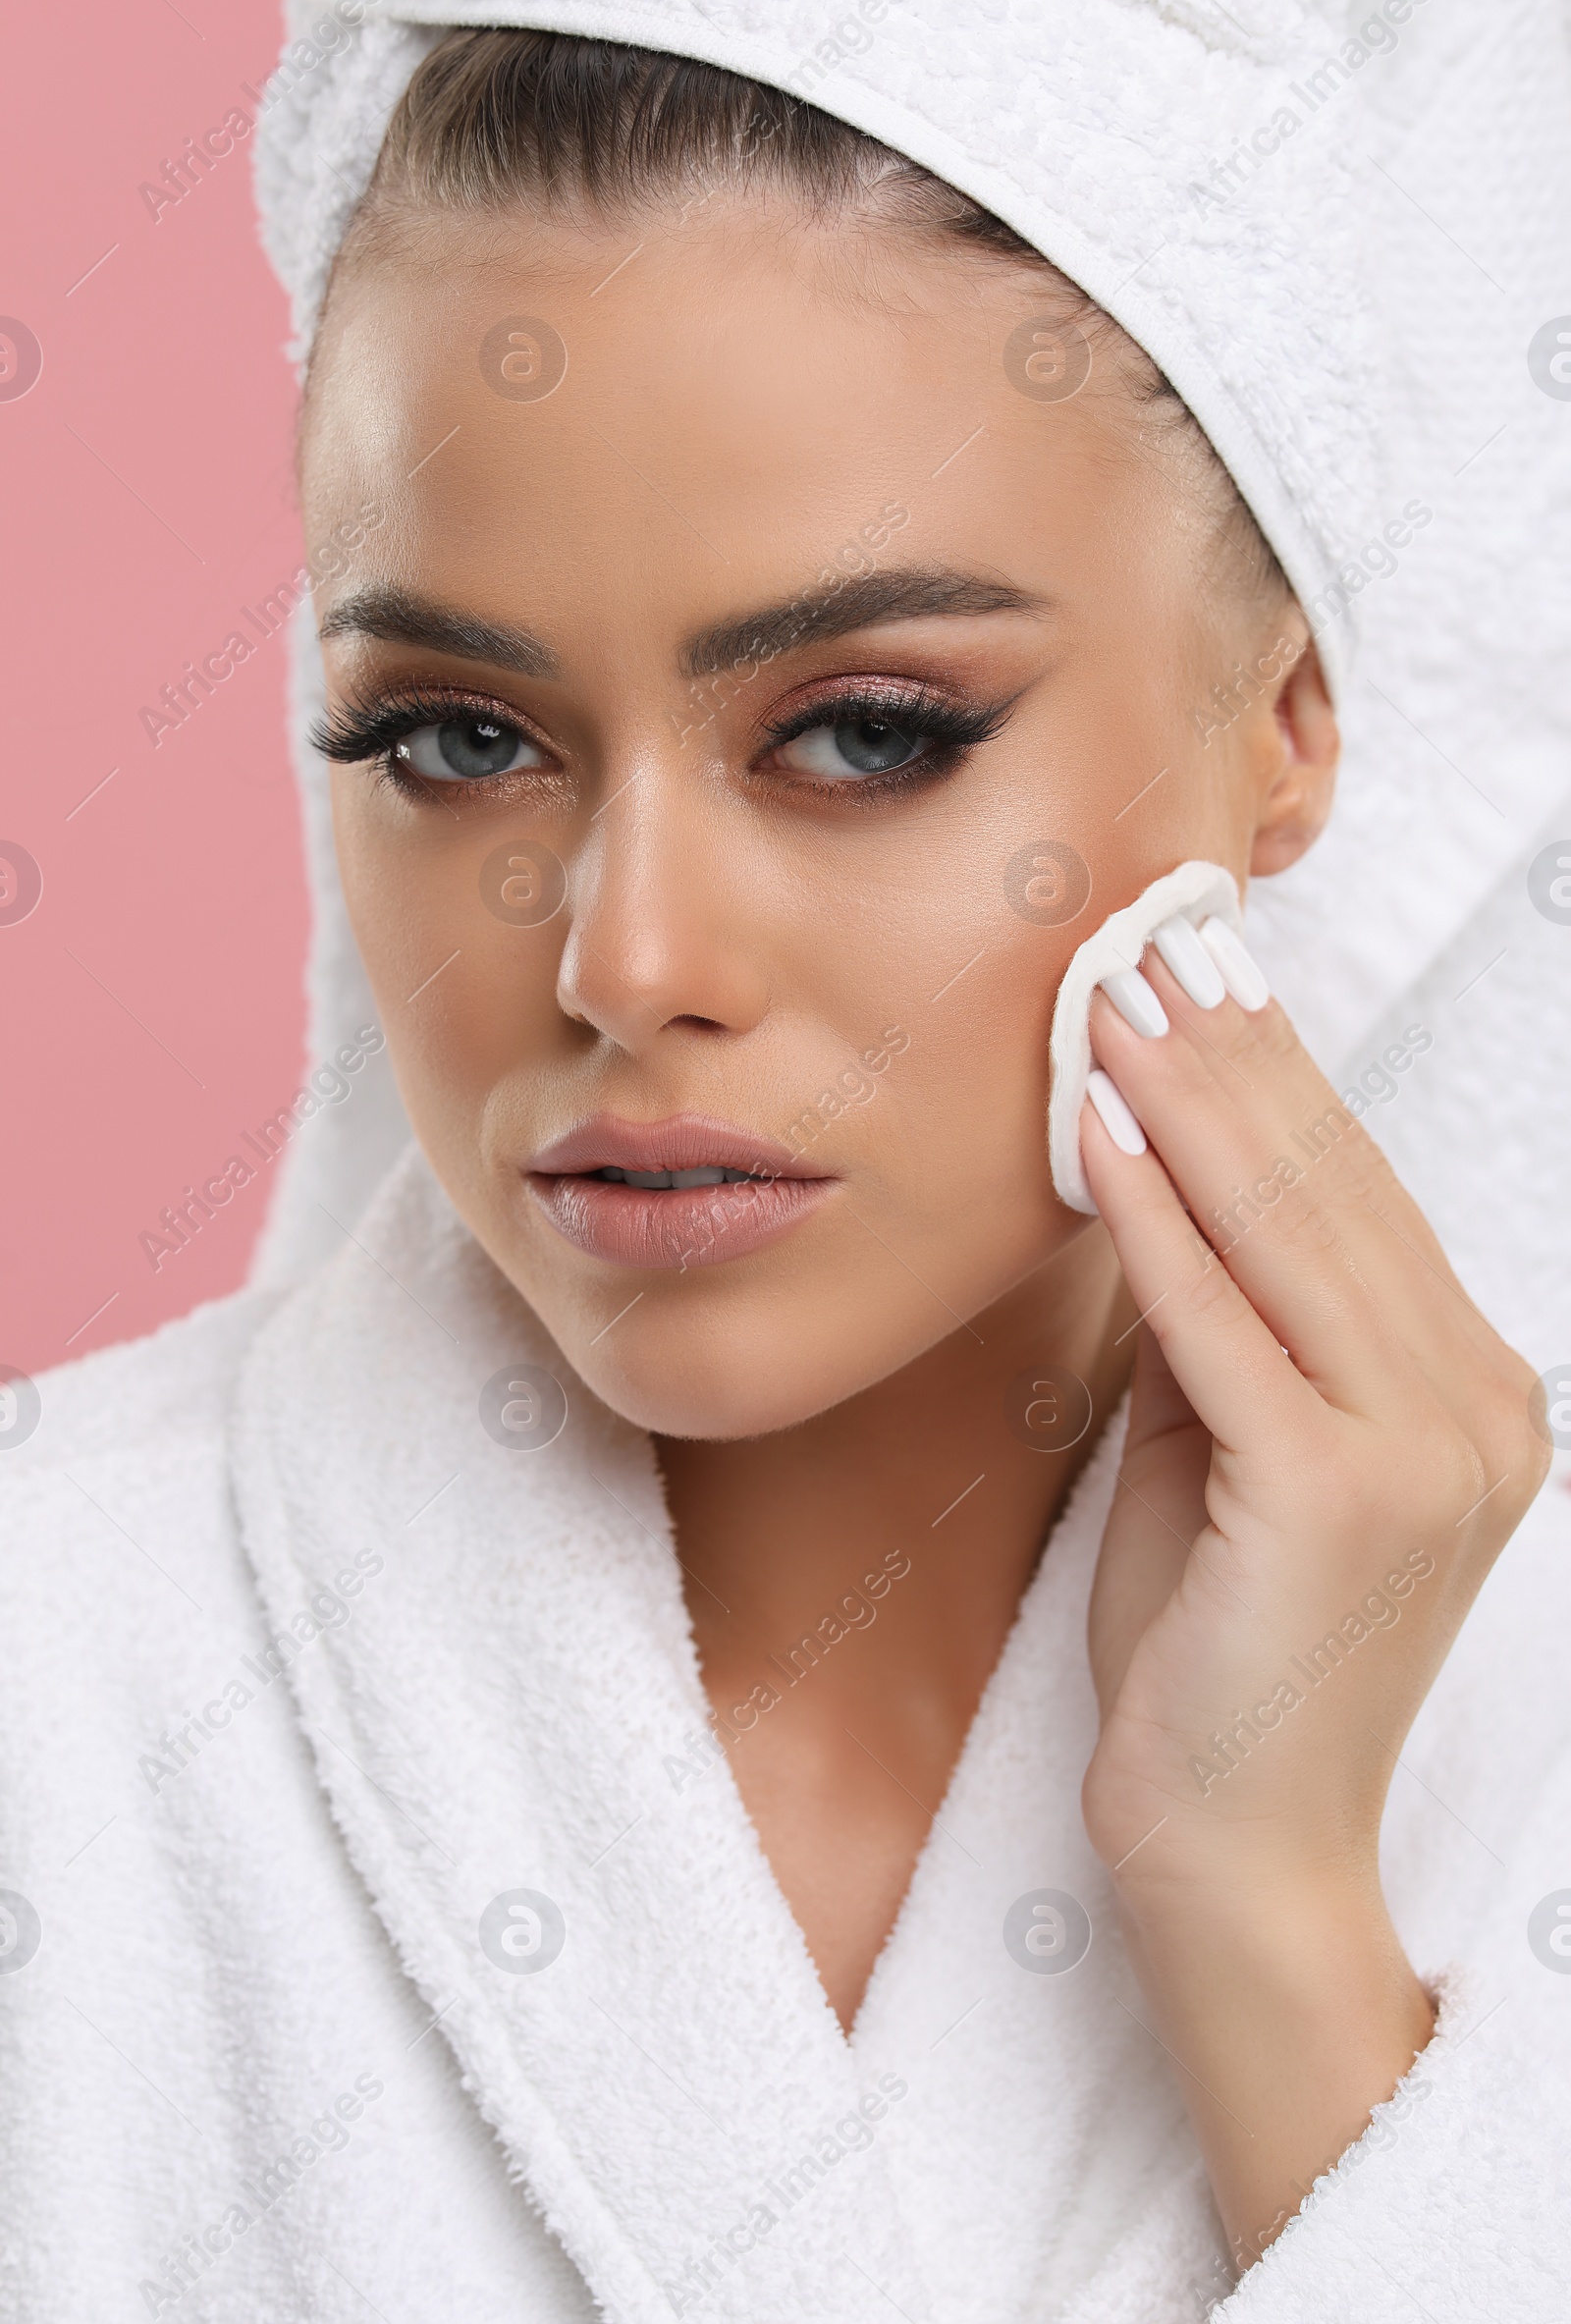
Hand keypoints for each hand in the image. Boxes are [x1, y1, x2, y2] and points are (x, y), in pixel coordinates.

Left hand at [1073, 923, 1548, 2266]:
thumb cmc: (1217, 1654)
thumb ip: (1220, 1335)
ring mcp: (1424, 1451)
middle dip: (1234, 1056)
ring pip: (1288, 1234)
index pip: (1360, 1204)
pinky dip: (1158, 1222)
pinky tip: (1104, 1130)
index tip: (1209, 978)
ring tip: (1113, 996)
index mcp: (1472, 1397)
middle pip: (1333, 1193)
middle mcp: (1479, 1408)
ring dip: (1191, 1102)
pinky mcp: (1336, 1495)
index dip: (1278, 1082)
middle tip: (1152, 937)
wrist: (1233, 1846)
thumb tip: (1159, 1192)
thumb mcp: (1222, 1459)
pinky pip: (1223, 1325)